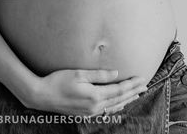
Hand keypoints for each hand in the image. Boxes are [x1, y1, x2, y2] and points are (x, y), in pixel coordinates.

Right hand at [26, 69, 148, 115]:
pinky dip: (115, 105)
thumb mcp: (79, 74)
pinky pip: (105, 110)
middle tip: (145, 86)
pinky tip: (119, 103)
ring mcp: (89, 112)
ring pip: (113, 106)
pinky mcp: (84, 114)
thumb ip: (99, 74)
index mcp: (94, 96)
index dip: (131, 84)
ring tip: (136, 94)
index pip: (119, 90)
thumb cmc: (58, 81)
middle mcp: (94, 106)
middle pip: (119, 99)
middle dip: (133, 92)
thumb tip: (116, 73)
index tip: (141, 79)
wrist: (41, 96)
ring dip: (126, 99)